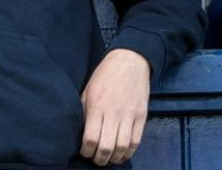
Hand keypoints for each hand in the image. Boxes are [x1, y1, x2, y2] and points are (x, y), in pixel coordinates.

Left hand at [81, 49, 149, 165]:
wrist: (129, 62)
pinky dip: (129, 152)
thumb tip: (80, 132)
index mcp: (97, 107)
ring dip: (115, 158)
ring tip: (108, 160)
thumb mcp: (87, 91)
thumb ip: (84, 112)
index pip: (91, 138)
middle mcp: (114, 113)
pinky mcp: (142, 116)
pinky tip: (122, 155)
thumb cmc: (104, 76)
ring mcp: (130, 115)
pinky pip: (137, 140)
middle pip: (107, 146)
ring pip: (123, 146)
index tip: (83, 152)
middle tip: (95, 160)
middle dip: (99, 158)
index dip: (86, 150)